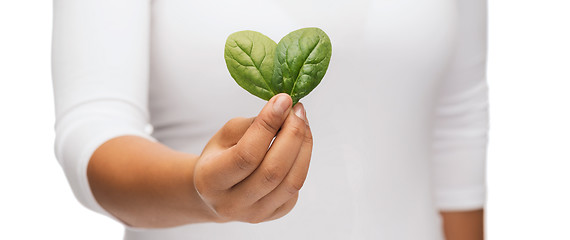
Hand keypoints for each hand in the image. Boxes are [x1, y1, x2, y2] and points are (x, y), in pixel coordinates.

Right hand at [193, 94, 311, 222]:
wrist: (215, 192)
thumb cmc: (220, 156)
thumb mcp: (226, 136)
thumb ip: (254, 124)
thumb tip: (286, 109)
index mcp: (211, 180)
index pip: (247, 154)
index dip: (269, 125)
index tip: (284, 100)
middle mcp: (232, 203)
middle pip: (273, 171)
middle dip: (292, 135)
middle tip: (298, 110)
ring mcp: (255, 214)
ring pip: (291, 182)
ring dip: (304, 147)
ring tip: (303, 123)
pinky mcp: (274, 215)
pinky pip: (295, 188)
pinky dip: (301, 162)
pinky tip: (296, 146)